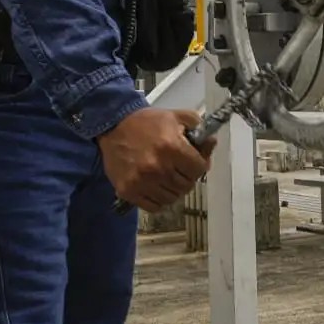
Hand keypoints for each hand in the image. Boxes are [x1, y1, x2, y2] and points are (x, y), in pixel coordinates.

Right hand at [97, 108, 213, 212]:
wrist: (112, 126)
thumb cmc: (144, 122)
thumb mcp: (175, 116)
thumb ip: (197, 127)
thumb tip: (211, 143)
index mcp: (172, 147)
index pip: (199, 169)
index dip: (200, 165)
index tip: (195, 162)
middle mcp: (158, 167)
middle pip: (187, 185)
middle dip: (187, 177)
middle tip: (180, 169)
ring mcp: (142, 181)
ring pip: (172, 198)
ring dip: (173, 189)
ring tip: (166, 176)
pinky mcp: (128, 191)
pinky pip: (154, 206)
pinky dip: (158, 199)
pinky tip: (155, 186)